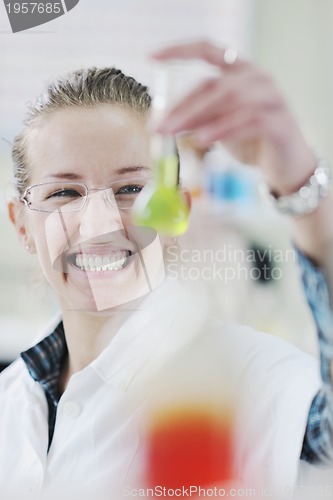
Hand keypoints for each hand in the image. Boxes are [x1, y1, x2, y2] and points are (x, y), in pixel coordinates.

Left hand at [152, 40, 315, 195]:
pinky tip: (203, 140)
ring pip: (231, 99)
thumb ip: (197, 119)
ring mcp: (272, 97)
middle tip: (159, 127)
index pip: (208, 50)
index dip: (180, 50)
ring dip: (199, 118)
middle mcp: (256, 78)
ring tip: (177, 134)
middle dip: (183, 107)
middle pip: (214, 84)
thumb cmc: (250, 142)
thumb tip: (163, 121)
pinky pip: (249, 120)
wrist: (284, 166)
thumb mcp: (218, 127)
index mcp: (239, 71)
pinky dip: (223, 129)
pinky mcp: (280, 121)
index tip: (152, 57)